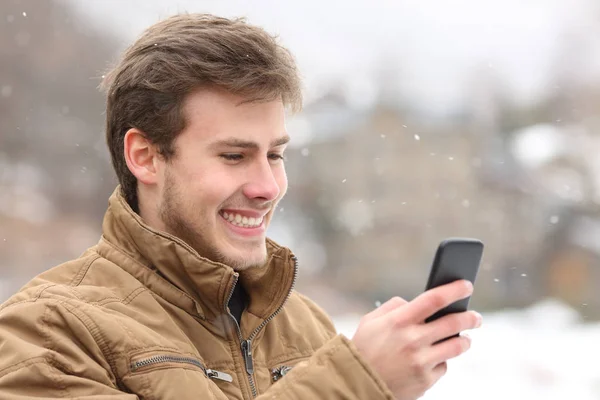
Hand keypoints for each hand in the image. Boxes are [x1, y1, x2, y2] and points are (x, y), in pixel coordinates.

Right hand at [351, 280, 481, 399]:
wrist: (356, 384)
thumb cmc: (364, 348)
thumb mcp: (371, 321)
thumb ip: (394, 307)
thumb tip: (414, 302)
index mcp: (399, 320)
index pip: (434, 299)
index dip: (454, 290)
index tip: (467, 285)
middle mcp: (412, 340)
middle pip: (453, 323)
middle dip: (470, 317)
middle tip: (476, 317)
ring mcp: (421, 361)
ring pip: (456, 346)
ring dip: (464, 340)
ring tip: (465, 337)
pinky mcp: (425, 380)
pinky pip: (443, 366)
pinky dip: (441, 361)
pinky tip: (436, 358)